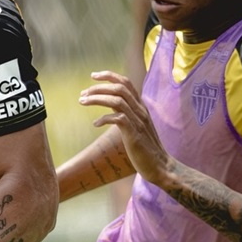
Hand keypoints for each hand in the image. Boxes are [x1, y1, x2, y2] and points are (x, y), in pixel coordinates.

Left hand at [80, 70, 172, 186]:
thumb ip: (124, 112)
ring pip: (117, 100)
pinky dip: (104, 118)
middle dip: (99, 87)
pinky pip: (118, 118)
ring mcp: (139, 121)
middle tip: (83, 94)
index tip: (93, 76)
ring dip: (97, 99)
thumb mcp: (134, 124)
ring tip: (82, 102)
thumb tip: (110, 104)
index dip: (109, 76)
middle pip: (120, 88)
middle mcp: (141, 110)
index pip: (126, 83)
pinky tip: (96, 124)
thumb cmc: (144, 146)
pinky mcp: (135, 134)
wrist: (159, 166)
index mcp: (140, 106)